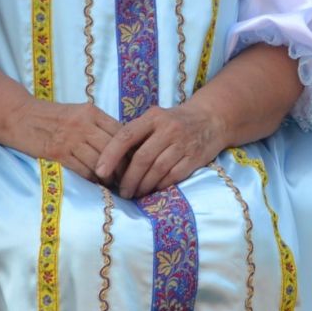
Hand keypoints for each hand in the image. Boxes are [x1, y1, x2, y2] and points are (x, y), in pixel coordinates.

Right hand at [4, 97, 121, 180]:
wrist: (19, 116)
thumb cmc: (51, 117)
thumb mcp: (77, 112)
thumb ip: (97, 125)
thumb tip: (122, 145)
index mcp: (91, 111)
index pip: (120, 132)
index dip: (130, 150)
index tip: (136, 162)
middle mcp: (83, 123)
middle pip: (113, 149)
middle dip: (124, 167)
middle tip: (130, 179)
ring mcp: (70, 138)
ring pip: (99, 162)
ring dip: (109, 177)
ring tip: (115, 185)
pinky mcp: (58, 152)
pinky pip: (83, 170)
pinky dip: (92, 179)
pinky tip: (97, 184)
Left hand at [94, 102, 223, 198]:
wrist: (211, 119)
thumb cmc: (175, 121)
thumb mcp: (155, 118)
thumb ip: (137, 133)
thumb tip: (110, 158)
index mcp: (153, 117)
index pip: (126, 136)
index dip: (110, 155)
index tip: (100, 172)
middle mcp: (168, 128)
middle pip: (142, 158)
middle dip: (128, 178)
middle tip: (121, 192)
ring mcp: (183, 143)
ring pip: (157, 170)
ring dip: (143, 185)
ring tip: (135, 194)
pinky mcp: (194, 157)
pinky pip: (173, 176)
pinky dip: (160, 185)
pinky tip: (153, 190)